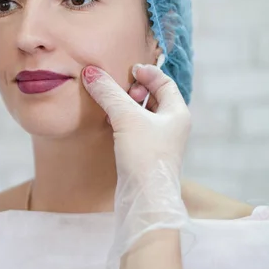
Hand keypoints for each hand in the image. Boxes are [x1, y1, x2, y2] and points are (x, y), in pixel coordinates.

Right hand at [81, 64, 190, 268]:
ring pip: (142, 114)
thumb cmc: (145, 155)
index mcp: (177, 113)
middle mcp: (172, 126)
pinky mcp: (145, 155)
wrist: (145, 198)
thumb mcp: (126, 117)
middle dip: (134, 89)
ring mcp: (159, 142)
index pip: (164, 82)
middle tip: (118, 89)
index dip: (147, 73)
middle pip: (154, 97)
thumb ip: (108, 93)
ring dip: (126, 105)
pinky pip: (134, 129)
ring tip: (110, 103)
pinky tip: (109, 123)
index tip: (128, 70)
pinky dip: (123, 121)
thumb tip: (91, 72)